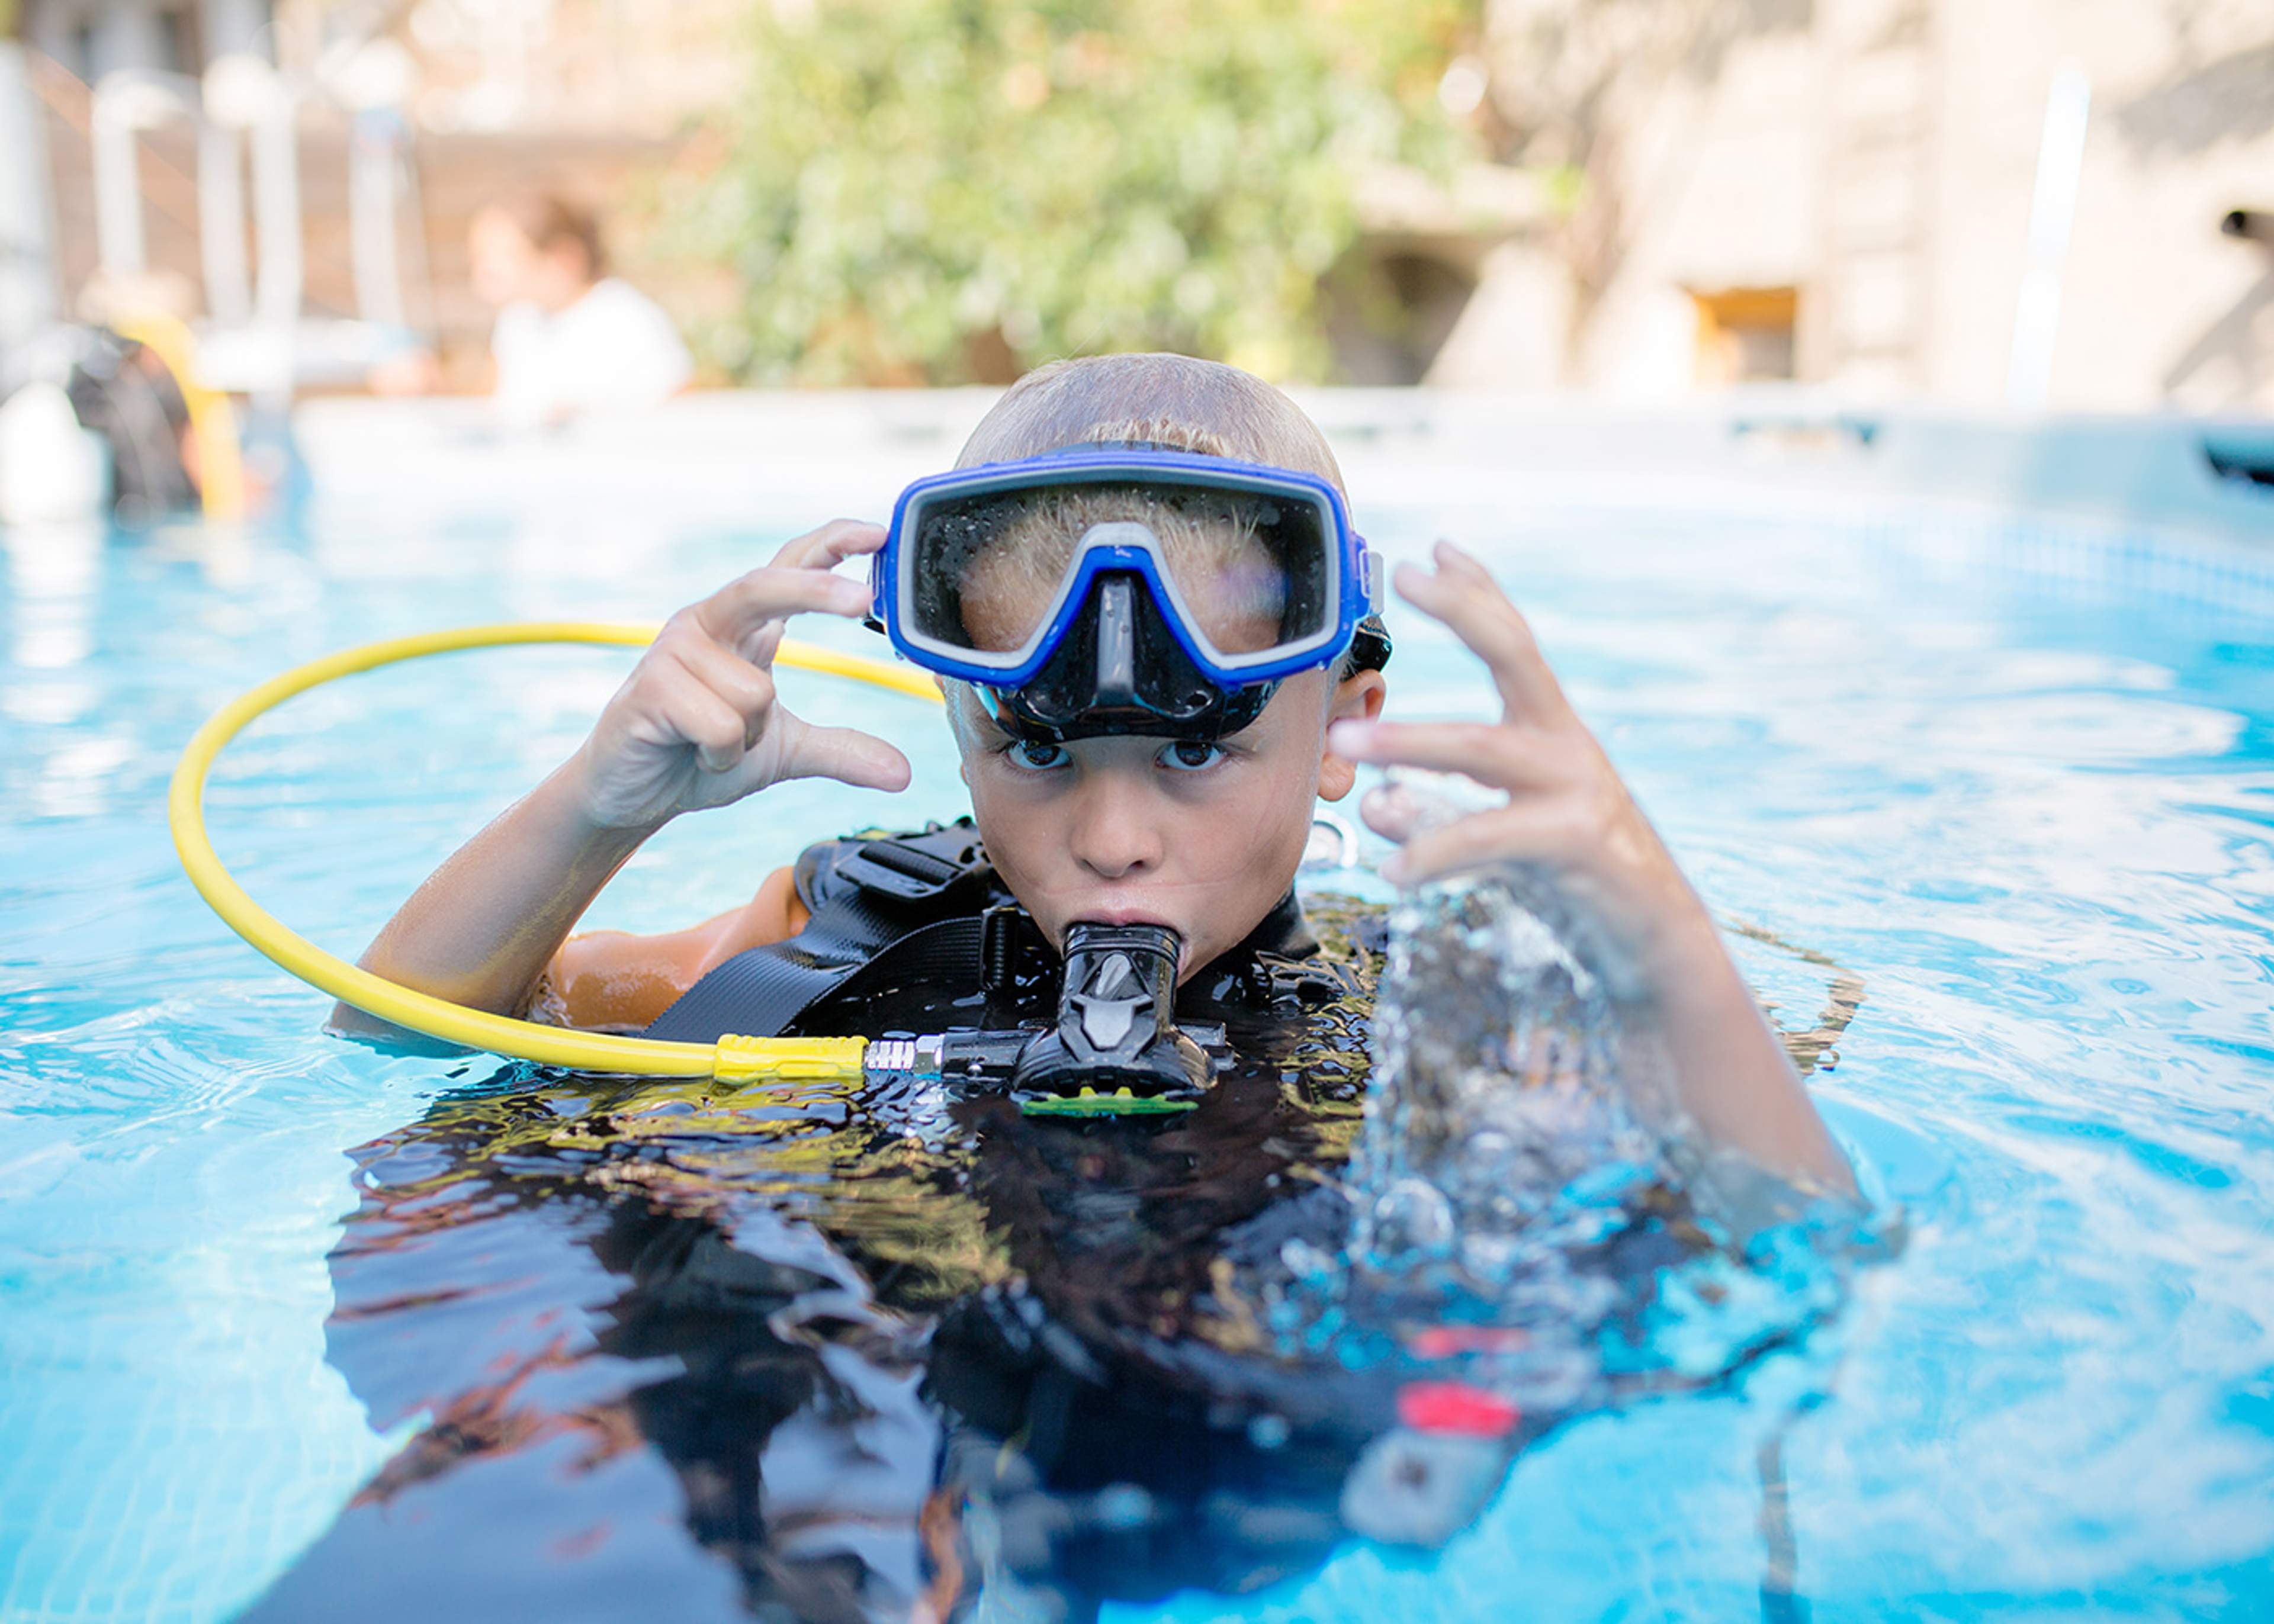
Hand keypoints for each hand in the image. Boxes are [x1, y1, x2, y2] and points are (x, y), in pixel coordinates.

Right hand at [569, 519, 913, 829]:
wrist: (630, 795)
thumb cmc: (700, 757)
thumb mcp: (783, 752)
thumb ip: (841, 752)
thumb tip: (902, 775)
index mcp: (743, 628)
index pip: (789, 568)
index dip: (830, 543)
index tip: (876, 531)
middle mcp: (708, 625)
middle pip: (767, 587)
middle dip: (816, 590)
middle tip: (863, 599)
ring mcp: (675, 651)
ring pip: (755, 692)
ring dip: (747, 738)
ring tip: (713, 747)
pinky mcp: (651, 687)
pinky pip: (721, 726)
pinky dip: (720, 756)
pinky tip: (692, 753)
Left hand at [1326, 541, 1715, 989]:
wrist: (1652, 944)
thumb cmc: (1568, 877)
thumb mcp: (1498, 832)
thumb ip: (1435, 808)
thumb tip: (1374, 799)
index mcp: (1550, 732)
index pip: (1514, 643)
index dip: (1479, 592)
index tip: (1436, 548)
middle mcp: (1567, 746)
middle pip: (1518, 655)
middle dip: (1464, 610)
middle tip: (1404, 572)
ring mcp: (1576, 790)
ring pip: (1483, 750)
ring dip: (1411, 741)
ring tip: (1348, 743)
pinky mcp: (1576, 844)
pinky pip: (1489, 839)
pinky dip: (1434, 853)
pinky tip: (1390, 871)